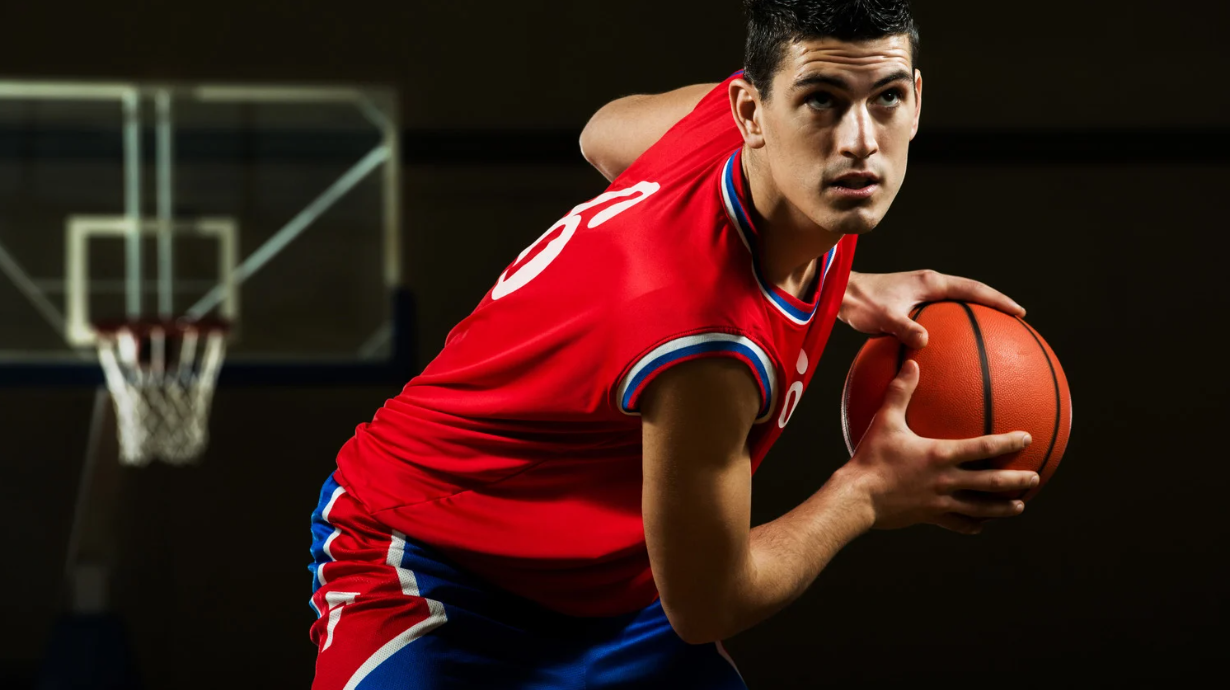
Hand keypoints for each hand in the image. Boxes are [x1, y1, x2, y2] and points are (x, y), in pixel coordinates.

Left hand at [839, 270, 1024, 348]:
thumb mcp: (884, 317)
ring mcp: (921, 293)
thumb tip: (925, 343)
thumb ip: (905, 328)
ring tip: (992, 334)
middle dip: (994, 306)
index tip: (1019, 312)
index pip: (973, 289)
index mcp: (930, 283)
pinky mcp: (911, 304)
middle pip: (971, 294)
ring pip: (957, 304)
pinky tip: (952, 348)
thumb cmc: (861, 303)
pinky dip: (953, 326)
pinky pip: (941, 315)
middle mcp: (929, 285)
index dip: (997, 300)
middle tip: (1015, 321)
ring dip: (975, 315)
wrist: (840, 294)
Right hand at [840, 360, 1038, 534]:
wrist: (857, 497)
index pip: (983, 447)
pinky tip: (980, 526)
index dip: (1007, 443)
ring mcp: (940, 501)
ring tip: (1020, 506)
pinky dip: (971, 525)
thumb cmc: (870, 457)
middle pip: (991, 482)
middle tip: (1035, 477)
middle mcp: (946, 480)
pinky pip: (956, 523)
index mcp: (940, 455)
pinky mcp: (929, 516)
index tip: (1027, 439)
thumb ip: (901, 391)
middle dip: (1016, 480)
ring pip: (980, 507)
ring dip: (1002, 508)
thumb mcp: (885, 421)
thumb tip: (911, 362)